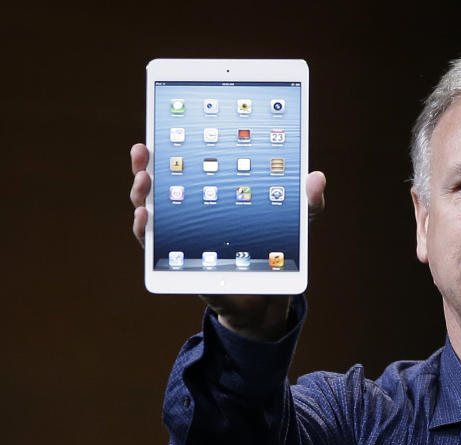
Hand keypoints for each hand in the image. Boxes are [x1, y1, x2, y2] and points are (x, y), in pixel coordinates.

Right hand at [129, 143, 326, 340]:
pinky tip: (146, 219)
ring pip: (150, 212)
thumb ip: (306, 201)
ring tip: (144, 179)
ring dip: (141, 195)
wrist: (271, 295)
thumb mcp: (295, 223)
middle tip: (144, 150)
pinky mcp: (178, 263)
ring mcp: (181, 236)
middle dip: (146, 165)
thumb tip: (316, 177)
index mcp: (214, 195)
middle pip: (160, 184)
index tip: (163, 130)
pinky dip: (144, 231)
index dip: (171, 147)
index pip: (187, 165)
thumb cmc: (277, 252)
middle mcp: (191, 212)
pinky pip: (153, 247)